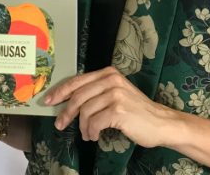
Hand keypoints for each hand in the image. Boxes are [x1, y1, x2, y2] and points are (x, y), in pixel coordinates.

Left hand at [46, 66, 177, 147]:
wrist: (161, 123)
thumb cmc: (136, 112)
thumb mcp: (116, 94)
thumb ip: (96, 92)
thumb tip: (68, 101)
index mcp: (108, 74)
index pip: (77, 81)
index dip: (60, 91)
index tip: (48, 101)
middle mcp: (111, 80)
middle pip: (78, 97)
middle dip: (66, 112)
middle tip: (60, 124)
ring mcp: (115, 95)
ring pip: (85, 112)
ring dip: (82, 127)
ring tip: (87, 134)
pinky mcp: (118, 110)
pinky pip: (94, 123)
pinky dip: (90, 132)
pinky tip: (94, 136)